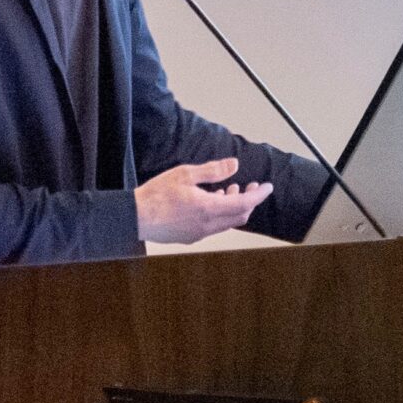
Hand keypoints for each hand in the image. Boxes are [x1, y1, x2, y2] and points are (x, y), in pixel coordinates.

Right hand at [134, 157, 274, 246]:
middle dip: (248, 200)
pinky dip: (221, 214)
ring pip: (227, 223)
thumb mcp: (185, 174)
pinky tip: (212, 201)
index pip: (244, 204)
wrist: (135, 217)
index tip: (268, 187)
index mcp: (209, 209)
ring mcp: (199, 234)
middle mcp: (207, 225)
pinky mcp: (190, 237)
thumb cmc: (157, 194)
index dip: (259, 195)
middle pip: (240, 216)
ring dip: (233, 207)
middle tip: (249, 186)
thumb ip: (213, 171)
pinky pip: (214, 227)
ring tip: (229, 189)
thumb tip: (234, 165)